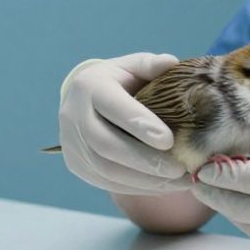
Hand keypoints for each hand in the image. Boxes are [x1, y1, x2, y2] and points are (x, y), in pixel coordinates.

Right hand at [57, 53, 189, 194]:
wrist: (85, 98)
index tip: (169, 140)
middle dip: (145, 161)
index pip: (113, 107)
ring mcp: (71, 143)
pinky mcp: (75, 164)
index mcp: (90, 86)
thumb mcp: (133, 66)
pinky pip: (105, 182)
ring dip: (144, 180)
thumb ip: (151, 65)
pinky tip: (161, 186)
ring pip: (105, 169)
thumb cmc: (119, 81)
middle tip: (179, 169)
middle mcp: (74, 116)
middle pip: (105, 145)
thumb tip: (171, 62)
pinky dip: (135, 187)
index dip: (139, 125)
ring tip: (177, 181)